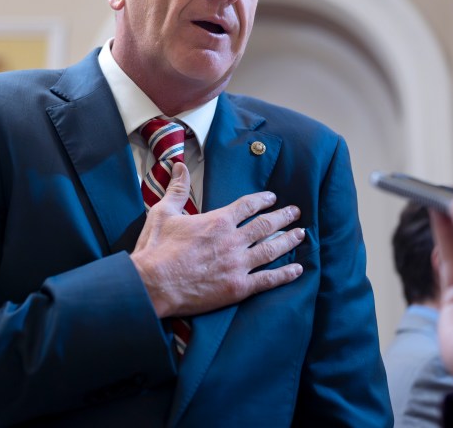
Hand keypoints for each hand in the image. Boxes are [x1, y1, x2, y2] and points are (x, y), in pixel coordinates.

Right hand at [130, 162, 304, 317]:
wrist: (152, 284)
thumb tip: (178, 165)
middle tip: (296, 212)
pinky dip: (285, 274)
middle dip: (283, 217)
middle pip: (266, 225)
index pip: (247, 205)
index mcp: (217, 221)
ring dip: (288, 240)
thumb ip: (177, 189)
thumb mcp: (163, 212)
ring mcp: (238, 265)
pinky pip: (268, 280)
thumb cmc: (156, 249)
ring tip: (300, 234)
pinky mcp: (238, 288)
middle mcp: (233, 240)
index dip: (262, 200)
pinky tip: (297, 269)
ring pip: (272, 249)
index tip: (272, 198)